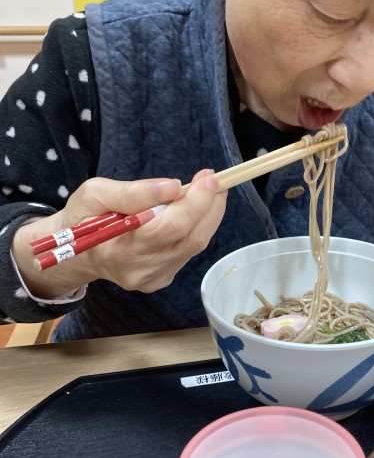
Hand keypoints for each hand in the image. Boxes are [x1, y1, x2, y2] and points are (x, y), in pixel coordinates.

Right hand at [13, 171, 226, 298]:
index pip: (167, 227)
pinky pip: (188, 252)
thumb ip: (132, 191)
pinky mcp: (160, 280)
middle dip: (208, 205)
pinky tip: (192, 212)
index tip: (206, 177)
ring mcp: (151, 277)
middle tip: (213, 179)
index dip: (193, 202)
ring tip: (209, 190)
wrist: (76, 252)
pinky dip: (197, 228)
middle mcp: (137, 268)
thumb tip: (172, 187)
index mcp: (116, 247)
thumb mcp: (95, 193)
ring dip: (208, 215)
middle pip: (188, 237)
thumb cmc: (84, 217)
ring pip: (194, 245)